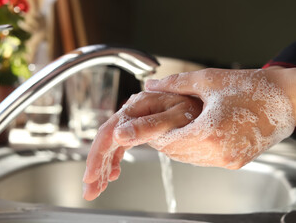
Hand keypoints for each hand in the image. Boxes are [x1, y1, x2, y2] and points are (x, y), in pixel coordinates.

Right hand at [82, 92, 202, 200]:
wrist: (205, 107)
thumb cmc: (196, 111)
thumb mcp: (176, 119)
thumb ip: (149, 126)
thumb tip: (120, 135)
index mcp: (139, 106)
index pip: (110, 131)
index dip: (98, 154)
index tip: (92, 175)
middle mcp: (134, 112)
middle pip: (107, 139)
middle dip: (96, 165)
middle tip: (90, 189)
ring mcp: (136, 120)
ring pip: (112, 144)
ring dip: (103, 165)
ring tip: (97, 187)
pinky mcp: (140, 128)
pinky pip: (122, 145)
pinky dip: (115, 160)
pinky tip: (113, 173)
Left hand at [118, 68, 295, 167]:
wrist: (287, 99)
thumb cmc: (252, 88)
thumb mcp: (209, 81)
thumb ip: (175, 84)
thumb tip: (152, 85)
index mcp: (209, 133)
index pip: (168, 141)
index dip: (154, 133)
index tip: (147, 124)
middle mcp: (218, 153)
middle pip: (176, 153)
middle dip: (165, 138)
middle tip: (159, 123)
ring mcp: (228, 160)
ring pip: (190, 158)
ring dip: (179, 144)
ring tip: (177, 125)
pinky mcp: (236, 162)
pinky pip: (205, 159)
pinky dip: (195, 148)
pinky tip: (196, 131)